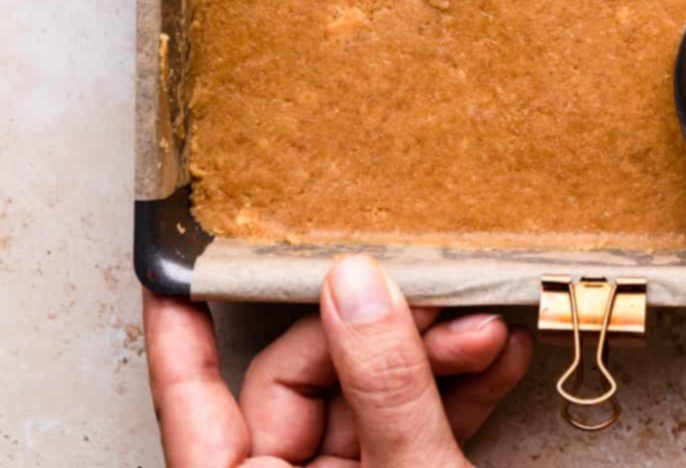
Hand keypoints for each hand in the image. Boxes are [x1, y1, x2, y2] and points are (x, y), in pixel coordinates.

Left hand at [145, 254, 531, 466]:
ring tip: (485, 330)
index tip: (180, 271)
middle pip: (310, 383)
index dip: (181, 336)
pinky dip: (460, 391)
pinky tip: (495, 358)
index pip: (198, 405)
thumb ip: (386, 389)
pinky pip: (418, 425)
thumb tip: (357, 286)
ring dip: (436, 356)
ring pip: (373, 398)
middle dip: (383, 332)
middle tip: (438, 302)